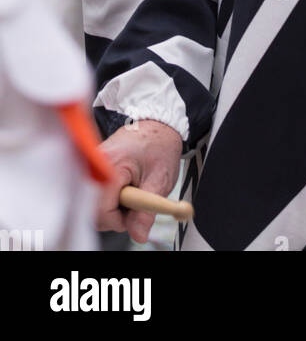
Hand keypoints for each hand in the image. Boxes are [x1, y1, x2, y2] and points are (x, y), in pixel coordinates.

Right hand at [96, 119, 182, 242]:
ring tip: (131, 192)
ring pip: (91, 204)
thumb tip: (139, 236)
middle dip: (113, 215)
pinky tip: (122, 188)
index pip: (102, 210)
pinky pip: (93, 194)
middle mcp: (94, 164)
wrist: (157, 124)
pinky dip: (107, 198)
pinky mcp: (91, 168)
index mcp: (111, 166)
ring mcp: (90, 165)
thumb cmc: (160, 147)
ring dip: (111, 207)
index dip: (119, 220)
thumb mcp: (160, 180)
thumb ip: (147, 211)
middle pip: (92, 210)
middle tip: (134, 203)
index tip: (135, 215)